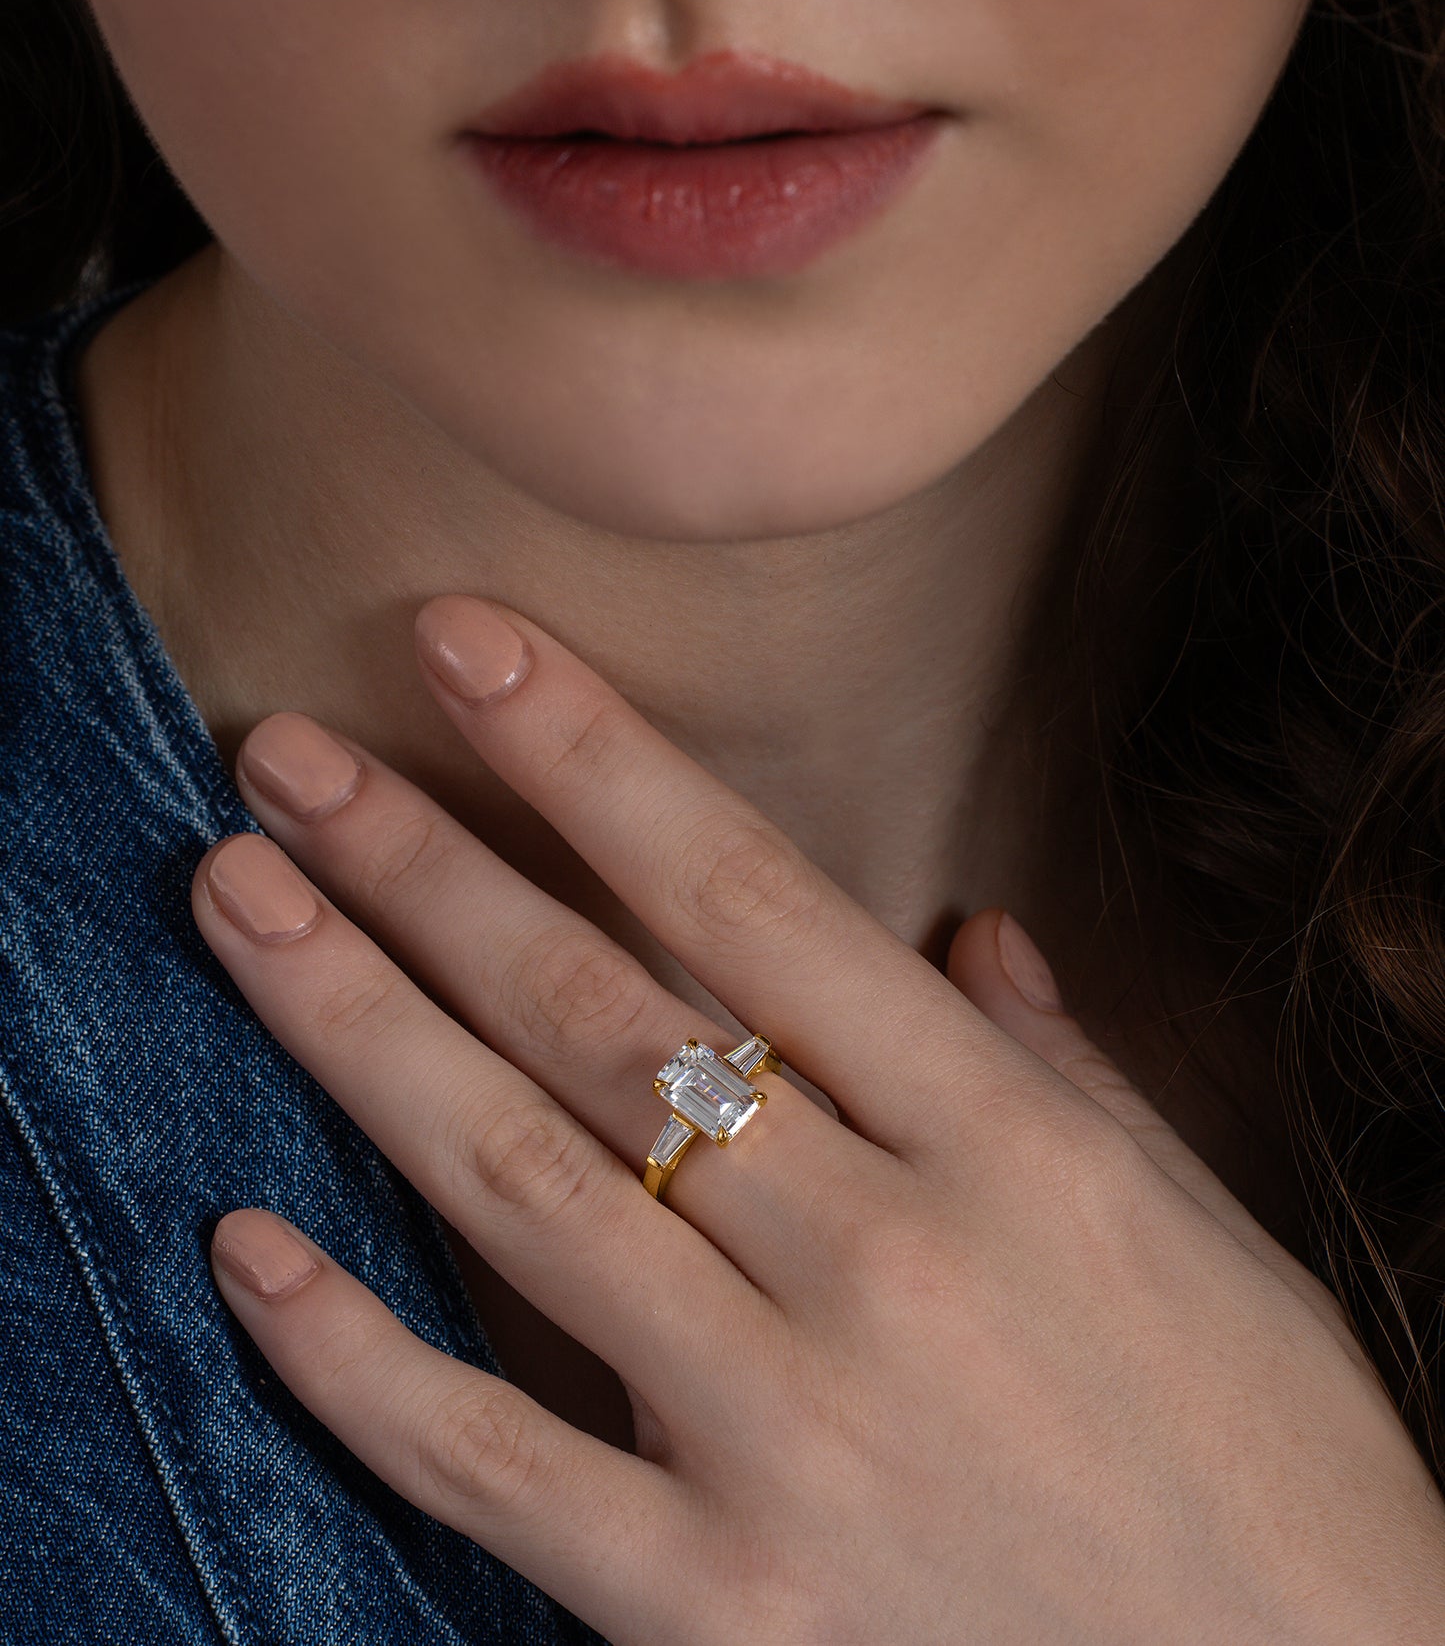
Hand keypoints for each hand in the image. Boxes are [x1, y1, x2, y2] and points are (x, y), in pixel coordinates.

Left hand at [192, 594, 1444, 1645]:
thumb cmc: (1271, 1466)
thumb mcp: (1202, 1228)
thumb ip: (1060, 1070)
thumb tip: (966, 933)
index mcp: (1006, 1149)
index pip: (749, 900)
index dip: (590, 758)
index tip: (471, 647)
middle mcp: (879, 1266)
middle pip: (598, 1018)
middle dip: (426, 866)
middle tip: (290, 758)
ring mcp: (781, 1437)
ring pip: (516, 1187)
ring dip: (356, 1027)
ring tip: (237, 901)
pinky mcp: (714, 1605)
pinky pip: (492, 1462)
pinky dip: (353, 1357)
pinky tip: (246, 1247)